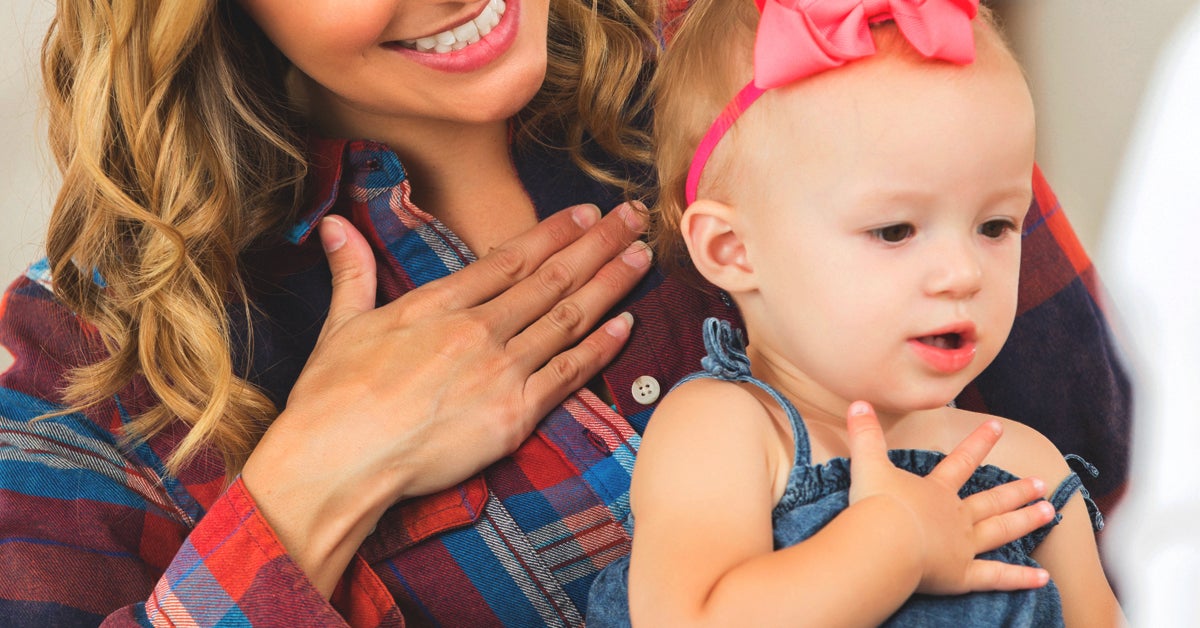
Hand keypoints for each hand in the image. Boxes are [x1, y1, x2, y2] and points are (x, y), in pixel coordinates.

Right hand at [241, 203, 650, 595]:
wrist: (338, 458)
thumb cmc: (332, 399)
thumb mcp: (339, 325)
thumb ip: (351, 271)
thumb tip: (334, 226)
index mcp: (437, 304)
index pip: (510, 258)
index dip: (554, 233)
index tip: (585, 213)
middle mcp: (477, 328)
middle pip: (551, 278)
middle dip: (597, 243)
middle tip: (632, 217)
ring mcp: (500, 369)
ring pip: (568, 317)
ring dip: (610, 284)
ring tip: (641, 257)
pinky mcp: (514, 413)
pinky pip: (568, 373)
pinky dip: (601, 347)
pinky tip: (626, 324)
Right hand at [845, 401, 1053, 595]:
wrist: (884, 543)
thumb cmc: (876, 506)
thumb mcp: (868, 465)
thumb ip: (865, 436)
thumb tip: (857, 404)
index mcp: (935, 491)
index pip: (961, 462)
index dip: (979, 443)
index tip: (997, 426)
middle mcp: (955, 516)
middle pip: (990, 500)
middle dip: (1015, 490)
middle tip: (1041, 483)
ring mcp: (963, 546)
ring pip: (1001, 531)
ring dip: (1026, 522)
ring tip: (1049, 513)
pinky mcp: (962, 575)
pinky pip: (997, 576)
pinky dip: (1020, 578)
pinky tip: (1043, 578)